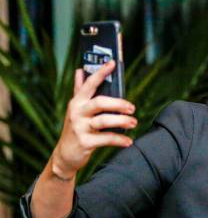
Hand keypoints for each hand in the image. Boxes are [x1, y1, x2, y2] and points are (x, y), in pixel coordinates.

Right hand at [52, 61, 136, 177]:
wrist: (65, 155)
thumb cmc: (76, 128)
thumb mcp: (76, 109)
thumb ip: (79, 90)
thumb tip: (80, 70)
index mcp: (77, 102)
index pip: (89, 84)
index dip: (100, 72)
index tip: (112, 62)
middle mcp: (77, 112)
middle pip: (99, 102)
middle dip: (118, 103)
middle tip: (132, 108)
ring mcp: (80, 127)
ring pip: (104, 121)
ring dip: (122, 121)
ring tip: (133, 123)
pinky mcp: (85, 142)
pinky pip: (106, 139)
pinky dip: (119, 140)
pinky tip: (128, 141)